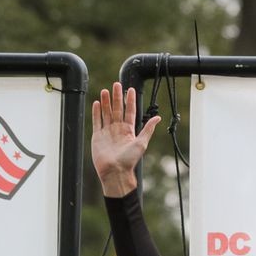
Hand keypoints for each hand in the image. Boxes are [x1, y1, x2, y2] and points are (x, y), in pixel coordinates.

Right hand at [90, 82, 159, 197]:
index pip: (130, 112)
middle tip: (116, 84)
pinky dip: (96, 112)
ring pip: (106, 113)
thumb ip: (148, 129)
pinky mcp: (98, 136)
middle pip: (117, 109)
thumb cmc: (129, 160)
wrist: (115, 171)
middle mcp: (118, 130)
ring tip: (106, 90)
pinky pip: (97, 121)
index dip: (130, 101)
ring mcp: (107, 132)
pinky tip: (97, 103)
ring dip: (106, 102)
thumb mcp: (142, 143)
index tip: (130, 89)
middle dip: (116, 97)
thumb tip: (158, 118)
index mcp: (129, 131)